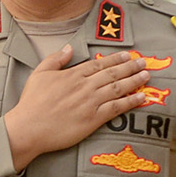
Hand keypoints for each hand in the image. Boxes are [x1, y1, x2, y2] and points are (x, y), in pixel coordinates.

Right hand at [3, 47, 153, 170]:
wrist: (29, 127)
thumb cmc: (31, 102)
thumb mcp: (39, 74)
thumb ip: (56, 59)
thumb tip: (69, 48)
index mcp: (73, 74)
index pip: (99, 64)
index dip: (116, 59)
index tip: (127, 55)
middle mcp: (85, 86)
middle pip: (113, 73)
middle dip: (130, 67)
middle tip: (143, 62)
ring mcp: (91, 102)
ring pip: (118, 88)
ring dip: (134, 81)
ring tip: (146, 76)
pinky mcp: (93, 119)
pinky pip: (116, 108)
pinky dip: (130, 102)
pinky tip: (141, 97)